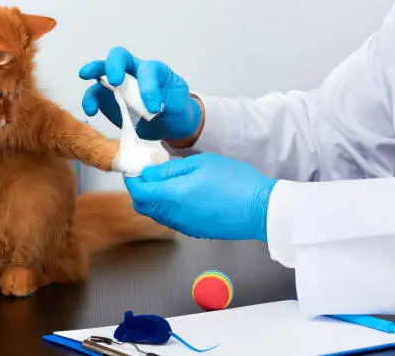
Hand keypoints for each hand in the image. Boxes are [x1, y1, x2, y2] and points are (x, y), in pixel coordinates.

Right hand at [79, 46, 201, 141]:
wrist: (169, 122)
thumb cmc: (175, 107)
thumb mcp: (179, 104)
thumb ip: (167, 102)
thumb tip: (150, 108)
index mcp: (153, 70)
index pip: (147, 69)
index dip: (149, 86)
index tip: (153, 108)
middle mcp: (133, 72)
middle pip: (119, 57)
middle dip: (113, 65)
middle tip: (114, 80)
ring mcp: (118, 85)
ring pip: (101, 72)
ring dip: (93, 78)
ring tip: (92, 98)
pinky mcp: (108, 99)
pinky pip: (95, 95)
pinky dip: (90, 101)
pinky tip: (91, 111)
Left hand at [123, 153, 277, 240]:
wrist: (261, 208)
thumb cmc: (235, 181)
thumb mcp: (200, 163)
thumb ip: (169, 169)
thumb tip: (148, 173)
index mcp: (172, 196)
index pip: (138, 190)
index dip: (133, 178)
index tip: (137, 168)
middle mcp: (173, 215)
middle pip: (142, 205)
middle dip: (141, 189)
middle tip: (153, 173)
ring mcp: (184, 226)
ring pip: (157, 213)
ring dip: (156, 198)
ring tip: (172, 181)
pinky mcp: (195, 231)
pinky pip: (172, 219)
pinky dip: (170, 207)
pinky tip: (186, 194)